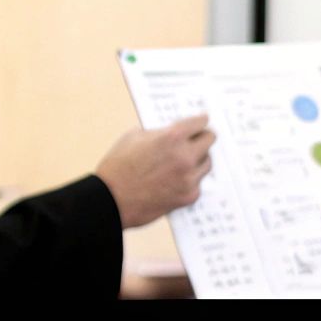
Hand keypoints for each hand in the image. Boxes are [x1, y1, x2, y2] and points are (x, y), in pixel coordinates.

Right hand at [94, 114, 215, 227]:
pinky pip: (198, 182)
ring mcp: (189, 178)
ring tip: (183, 161)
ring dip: (198, 159)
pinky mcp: (189, 196)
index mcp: (172, 137)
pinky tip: (177, 179)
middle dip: (202, 137)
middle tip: (197, 139)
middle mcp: (185, 156)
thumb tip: (171, 131)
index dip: (200, 120)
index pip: (200, 122)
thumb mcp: (134, 136)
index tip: (201, 121)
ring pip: (207, 162)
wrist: (110, 200)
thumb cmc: (117, 167)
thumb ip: (158, 132)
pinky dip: (190, 179)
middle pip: (210, 140)